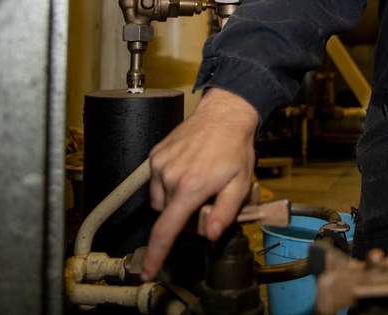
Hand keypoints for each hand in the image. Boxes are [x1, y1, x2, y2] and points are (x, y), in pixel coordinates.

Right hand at [141, 88, 258, 280]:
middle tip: (204, 202)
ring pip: (159, 200)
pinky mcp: (155, 155)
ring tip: (196, 183)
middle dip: (182, 218)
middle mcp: (170, 176)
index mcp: (191, 187)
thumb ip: (225, 212)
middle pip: (166, 216)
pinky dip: (169, 183)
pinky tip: (187, 170)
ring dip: (174, 200)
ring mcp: (160, 164)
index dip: (156, 255)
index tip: (147, 272)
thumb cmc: (234, 149)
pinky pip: (156, 181)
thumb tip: (211, 235)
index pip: (166, 230)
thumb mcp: (240, 184)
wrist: (224, 116)